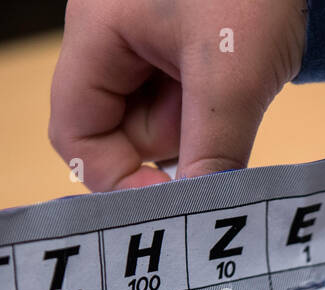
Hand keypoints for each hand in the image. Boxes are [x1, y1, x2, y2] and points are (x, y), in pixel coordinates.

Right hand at [49, 0, 307, 190]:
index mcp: (96, 32)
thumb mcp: (233, 77)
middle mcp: (114, 36)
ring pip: (165, 121)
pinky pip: (193, 99)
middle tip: (221, 135)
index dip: (116, 180)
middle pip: (122, 132)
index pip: (76, 134)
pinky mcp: (190, 44)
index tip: (170, 204)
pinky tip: (247, 85)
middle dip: (174, 146)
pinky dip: (220, 110)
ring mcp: (153, 38)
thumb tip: (201, 222)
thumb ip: (213, 154)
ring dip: (204, 128)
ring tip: (241, 87)